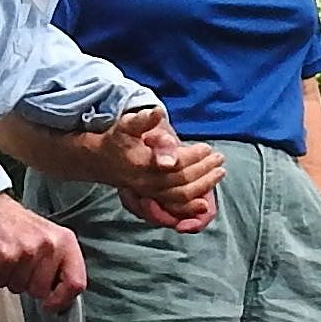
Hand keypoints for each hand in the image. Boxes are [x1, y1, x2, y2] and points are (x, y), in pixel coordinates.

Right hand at [0, 193, 86, 308]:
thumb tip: (62, 296)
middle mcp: (50, 244)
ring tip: (6, 257)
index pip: (76, 283)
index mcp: (65, 241)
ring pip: (19, 287)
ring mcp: (28, 249)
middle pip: (42, 290)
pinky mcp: (6, 254)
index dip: (62, 300)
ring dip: (8, 277)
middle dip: (26, 284)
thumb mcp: (47, 238)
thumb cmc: (14, 224)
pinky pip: (1, 280)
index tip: (50, 305)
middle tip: (18, 264)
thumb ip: (58, 264)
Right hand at [76, 108, 223, 231]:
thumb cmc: (118, 138)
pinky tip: (205, 205)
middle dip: (204, 170)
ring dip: (203, 186)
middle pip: (182, 180)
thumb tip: (158, 113)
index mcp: (142, 164)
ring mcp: (149, 194)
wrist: (100, 159)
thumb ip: (144, 120)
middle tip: (220, 159)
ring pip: (181, 196)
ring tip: (219, 173)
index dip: (194, 156)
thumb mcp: (128, 124)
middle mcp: (146, 183)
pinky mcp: (151, 200)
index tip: (208, 148)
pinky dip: (190, 208)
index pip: (175, 164)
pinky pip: (173, 208)